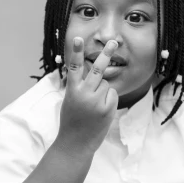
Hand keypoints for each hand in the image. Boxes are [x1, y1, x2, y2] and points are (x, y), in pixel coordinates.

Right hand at [57, 38, 118, 152]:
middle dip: (106, 54)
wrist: (75, 143)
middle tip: (114, 42)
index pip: (74, 67)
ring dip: (103, 91)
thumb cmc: (70, 121)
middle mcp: (84, 94)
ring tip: (93, 106)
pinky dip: (109, 100)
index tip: (78, 39)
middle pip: (98, 70)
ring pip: (106, 84)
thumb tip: (96, 76)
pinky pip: (112, 95)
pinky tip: (100, 112)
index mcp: (72, 91)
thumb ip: (79, 88)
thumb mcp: (69, 101)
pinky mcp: (107, 109)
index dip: (76, 52)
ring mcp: (97, 101)